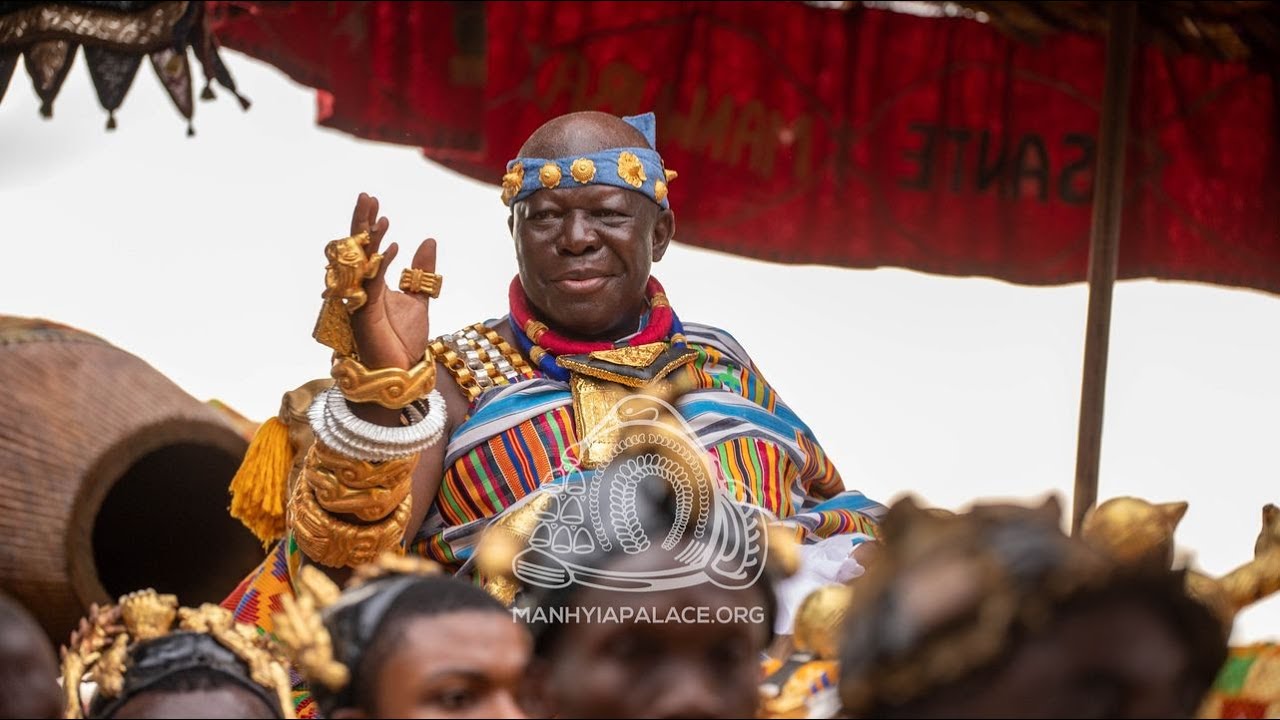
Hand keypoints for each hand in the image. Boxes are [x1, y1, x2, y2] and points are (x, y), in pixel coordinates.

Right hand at [345, 193, 436, 370]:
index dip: (370, 225)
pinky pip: (372, 287)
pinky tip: (393, 248)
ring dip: (372, 241)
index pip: (367, 248)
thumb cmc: (404, 341)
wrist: (403, 372)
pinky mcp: (365, 317)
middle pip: (357, 251)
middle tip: (366, 197)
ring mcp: (360, 303)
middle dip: (361, 223)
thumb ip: (422, 273)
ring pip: (361, 265)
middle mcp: (361, 290)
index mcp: (371, 284)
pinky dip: (381, 267)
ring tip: (382, 218)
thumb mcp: (420, 299)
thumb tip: (427, 240)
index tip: (375, 201)